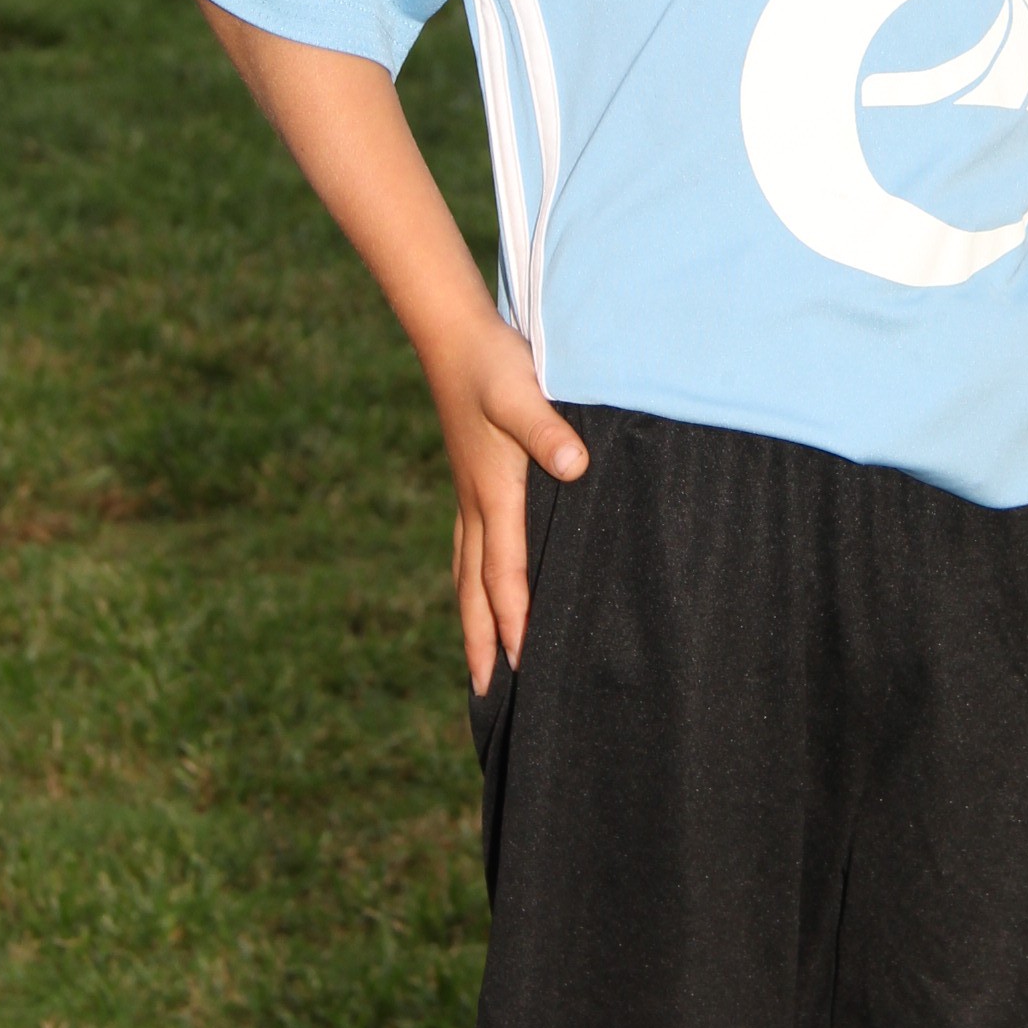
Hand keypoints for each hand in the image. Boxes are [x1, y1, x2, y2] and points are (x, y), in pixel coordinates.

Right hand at [430, 310, 587, 691]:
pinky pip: (470, 546)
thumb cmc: (493, 363)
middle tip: (487, 693)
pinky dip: (473, 579)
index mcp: (493, 493)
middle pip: (475, 587)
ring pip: (467, 570)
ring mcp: (469, 493)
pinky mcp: (471, 478)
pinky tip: (483, 584)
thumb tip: (573, 468)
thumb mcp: (523, 392)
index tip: (523, 667)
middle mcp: (476, 503)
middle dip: (481, 640)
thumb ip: (548, 431)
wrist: (453, 334)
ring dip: (473, 616)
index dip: (515, 620)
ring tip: (481, 656)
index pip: (504, 573)